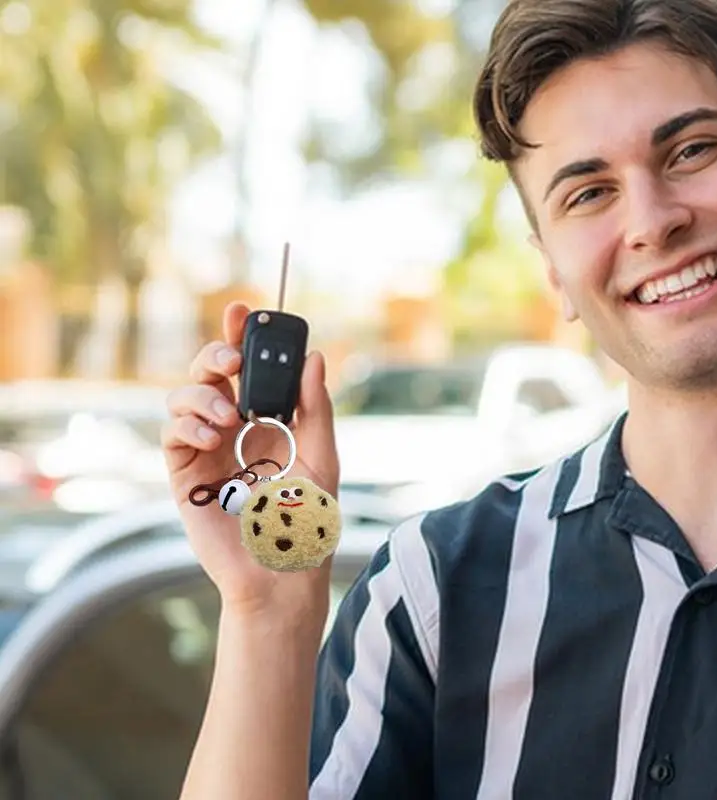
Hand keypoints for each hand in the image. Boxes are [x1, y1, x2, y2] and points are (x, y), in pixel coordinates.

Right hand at [161, 302, 339, 617]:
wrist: (283, 572)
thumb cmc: (307, 518)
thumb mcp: (321, 455)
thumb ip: (316, 407)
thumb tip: (315, 358)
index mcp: (266, 419)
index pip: (249, 368)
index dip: (241, 336)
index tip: (245, 310)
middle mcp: (232, 429)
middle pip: (209, 374)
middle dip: (215, 354)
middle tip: (232, 358)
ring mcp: (206, 450)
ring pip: (183, 397)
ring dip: (202, 395)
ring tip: (229, 418)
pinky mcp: (185, 474)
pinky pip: (171, 434)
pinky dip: (187, 425)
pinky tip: (213, 436)